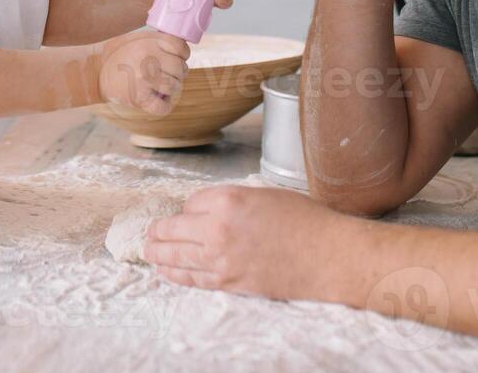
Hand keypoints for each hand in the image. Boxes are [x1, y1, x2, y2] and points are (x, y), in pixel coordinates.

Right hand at [97, 29, 189, 115]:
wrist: (94, 71)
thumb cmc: (117, 53)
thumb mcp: (137, 38)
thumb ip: (158, 40)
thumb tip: (181, 47)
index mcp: (150, 42)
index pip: (181, 47)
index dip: (183, 53)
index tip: (178, 57)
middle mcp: (149, 59)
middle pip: (180, 68)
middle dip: (178, 72)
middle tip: (167, 73)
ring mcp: (144, 79)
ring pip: (175, 86)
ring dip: (171, 88)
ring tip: (160, 85)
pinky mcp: (139, 97)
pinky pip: (163, 107)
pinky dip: (164, 105)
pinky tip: (158, 99)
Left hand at [142, 185, 349, 299]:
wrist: (328, 256)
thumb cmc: (306, 221)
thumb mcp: (266, 195)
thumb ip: (234, 201)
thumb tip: (212, 210)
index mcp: (229, 199)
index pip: (191, 202)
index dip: (190, 207)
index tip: (190, 212)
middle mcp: (218, 228)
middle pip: (173, 229)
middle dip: (159, 231)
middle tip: (151, 233)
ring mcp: (221, 259)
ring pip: (176, 255)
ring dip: (158, 253)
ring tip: (149, 251)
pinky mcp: (229, 282)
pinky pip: (192, 278)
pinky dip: (174, 274)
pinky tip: (165, 270)